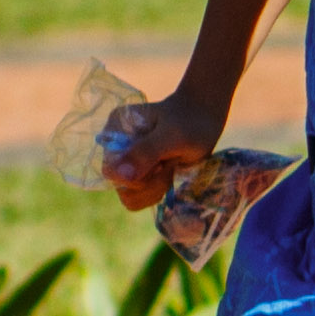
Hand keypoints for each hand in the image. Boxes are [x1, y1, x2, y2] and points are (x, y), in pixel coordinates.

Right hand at [103, 91, 216, 212]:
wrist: (204, 118)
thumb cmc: (190, 122)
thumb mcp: (173, 136)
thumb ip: (146, 153)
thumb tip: (120, 176)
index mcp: (114, 132)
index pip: (111, 171)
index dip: (137, 178)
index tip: (161, 163)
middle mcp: (115, 149)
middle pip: (121, 187)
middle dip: (151, 182)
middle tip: (169, 163)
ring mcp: (127, 163)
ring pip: (131, 196)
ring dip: (157, 187)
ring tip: (170, 164)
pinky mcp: (139, 174)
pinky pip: (141, 197)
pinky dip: (159, 190)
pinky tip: (170, 171)